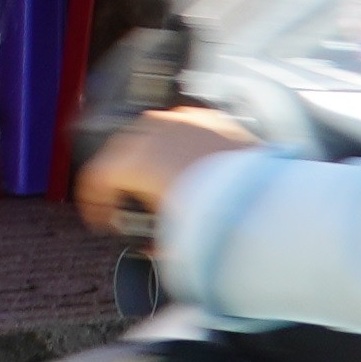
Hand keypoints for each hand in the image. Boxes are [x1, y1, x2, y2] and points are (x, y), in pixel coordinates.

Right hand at [78, 107, 256, 246]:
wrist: (267, 193)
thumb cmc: (218, 210)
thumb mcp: (171, 232)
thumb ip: (149, 235)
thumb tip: (150, 244)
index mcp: (131, 158)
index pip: (95, 178)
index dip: (93, 203)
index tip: (101, 219)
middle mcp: (150, 132)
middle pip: (118, 152)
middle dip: (120, 178)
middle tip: (130, 203)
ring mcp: (180, 120)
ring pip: (147, 133)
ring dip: (147, 156)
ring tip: (160, 181)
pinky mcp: (208, 117)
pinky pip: (181, 127)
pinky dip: (177, 143)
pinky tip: (189, 162)